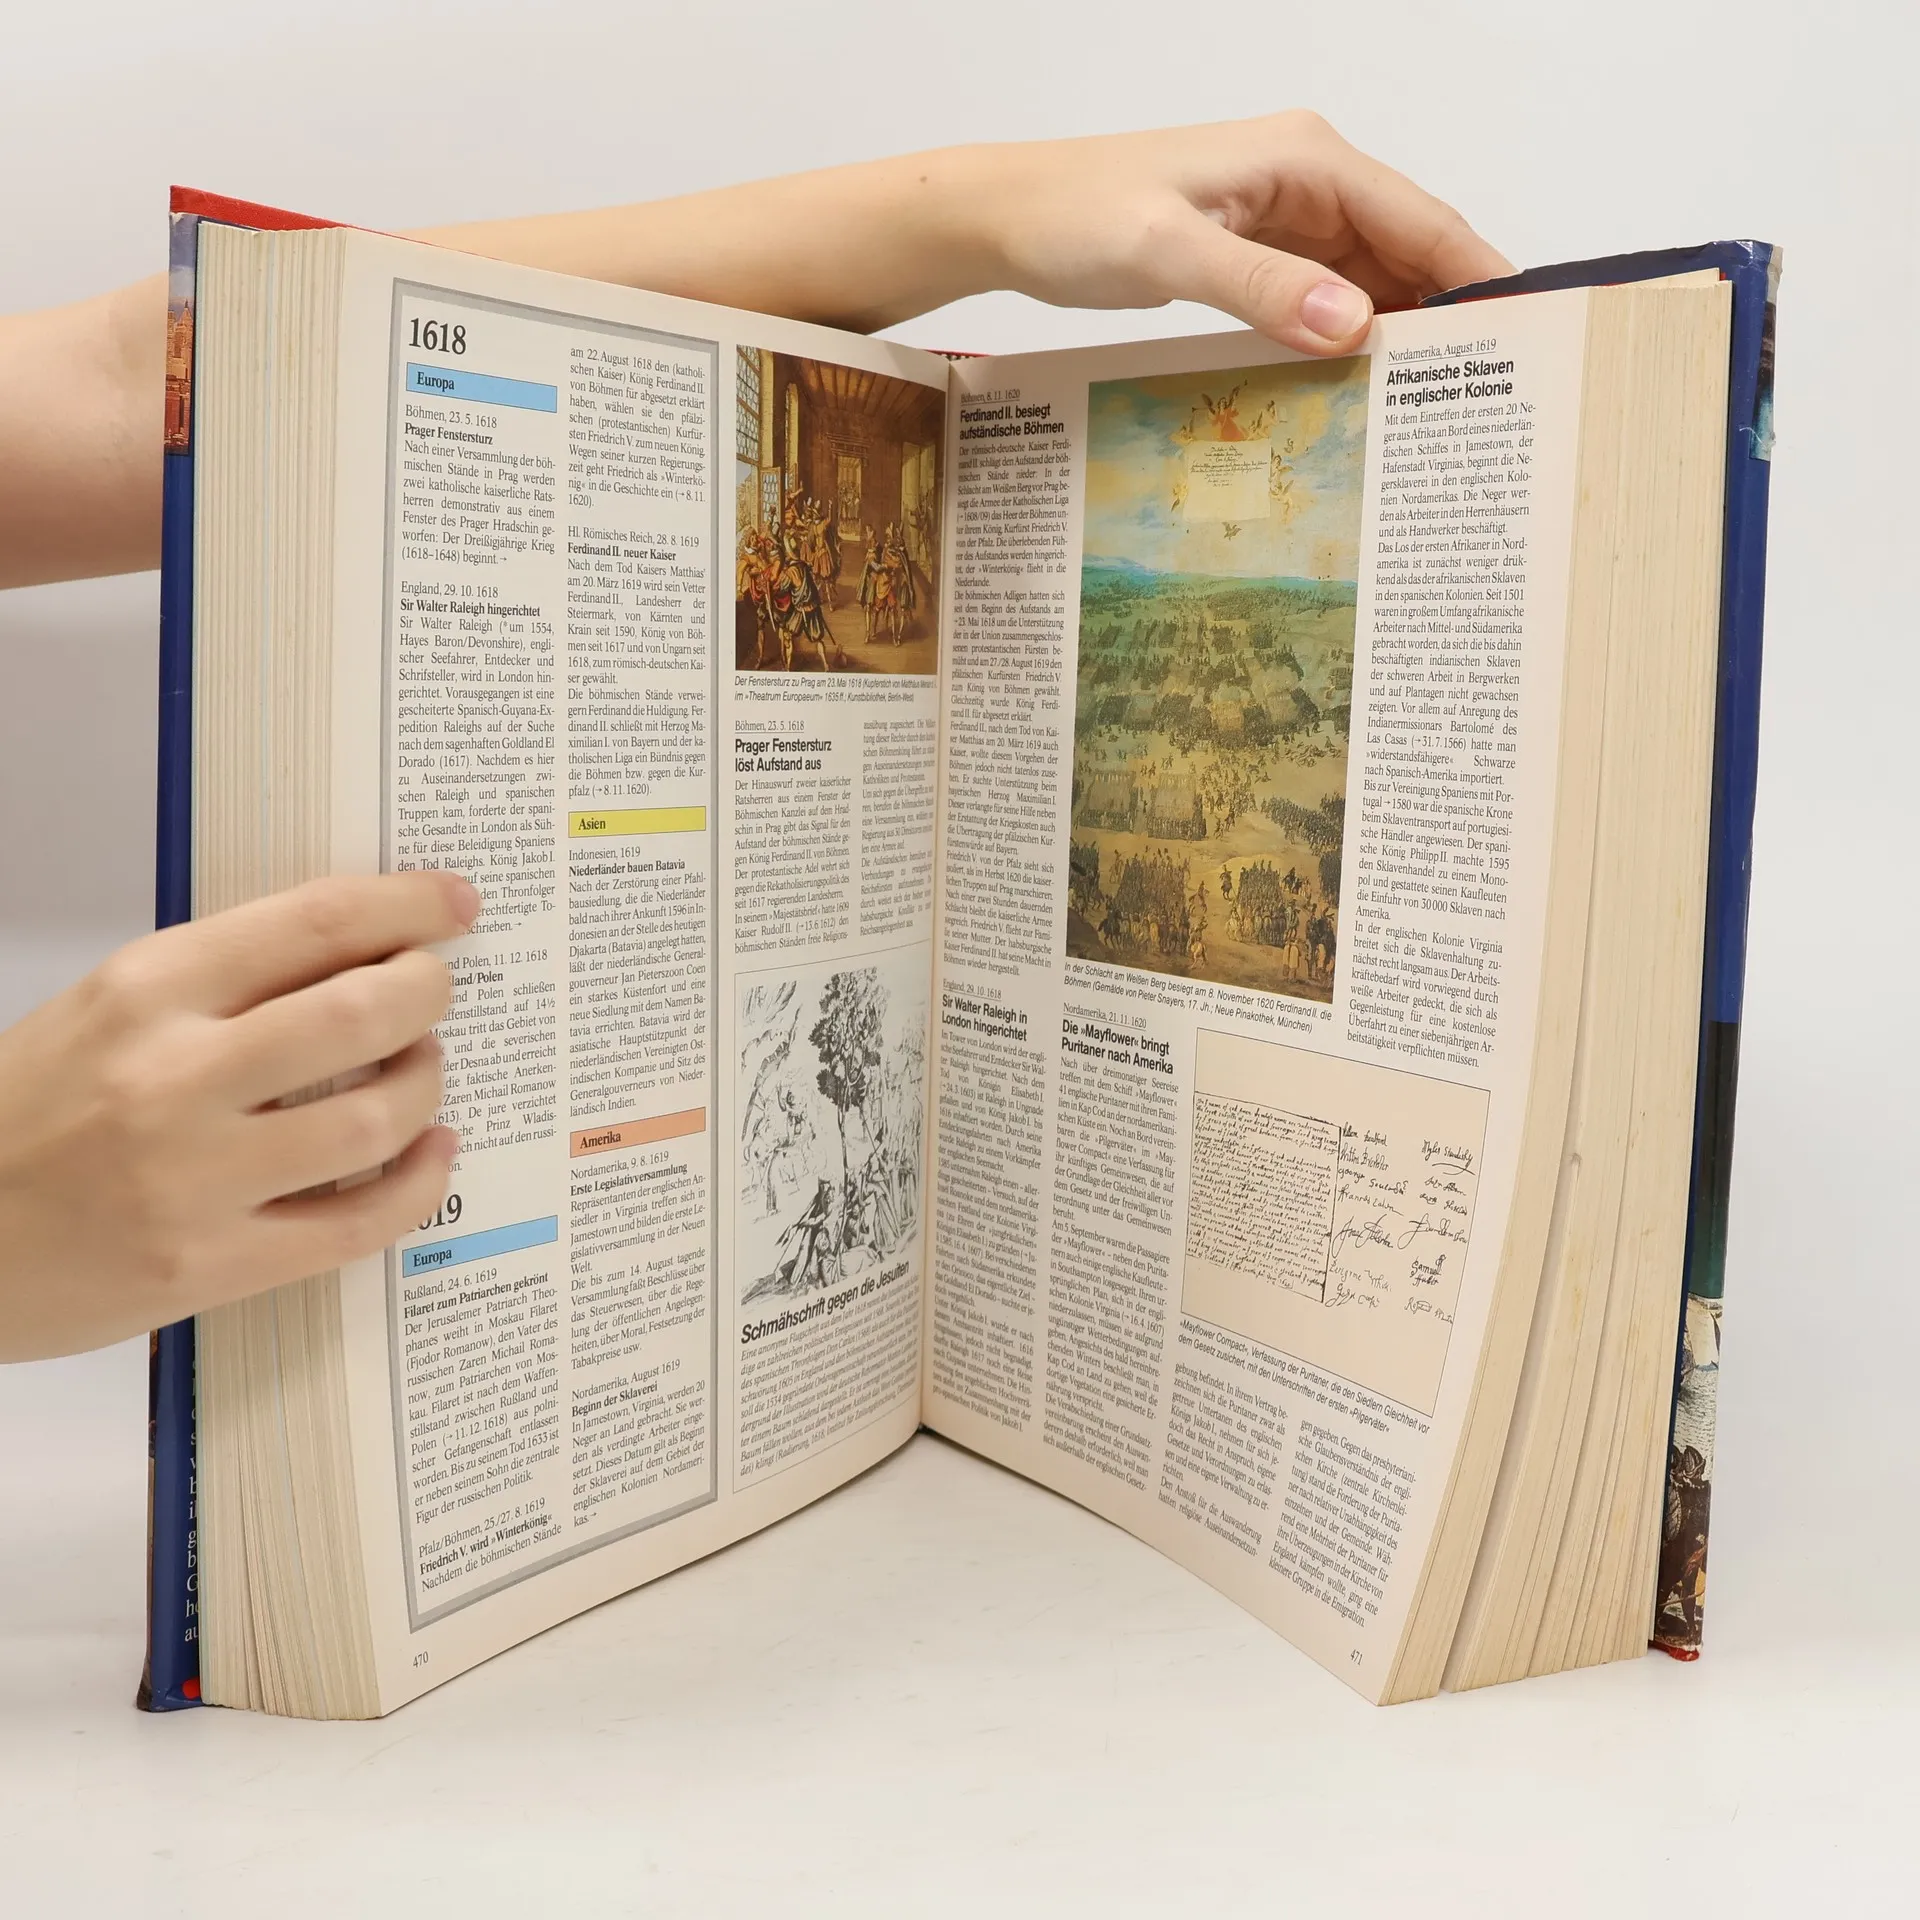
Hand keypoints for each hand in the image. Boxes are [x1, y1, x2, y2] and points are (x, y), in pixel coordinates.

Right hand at [0, 871, 477, 1360]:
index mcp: (146, 992)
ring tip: (421, 1069)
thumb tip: (359, 954)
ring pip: (376, 1117)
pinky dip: (420, 1183)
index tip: (454, 902)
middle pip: (364, 1011)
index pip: (313, 923)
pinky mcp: (211, 1268)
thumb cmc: (24, 1119)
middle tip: (436, 988)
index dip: (407, 905)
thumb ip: (221, 983)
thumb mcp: (104, 1012)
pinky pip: (360, 1222)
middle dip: (428, 989)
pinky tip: (428, 1155)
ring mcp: (194, 1179)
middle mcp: (173, 1077)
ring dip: (426, 1083)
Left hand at [966, 111, 1514, 353]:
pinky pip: (1326, 300)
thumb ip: (1262, 287)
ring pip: (1371, 281)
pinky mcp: (1259, 258)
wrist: (1011, 218)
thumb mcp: (1168, 251)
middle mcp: (1307, 182)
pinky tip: (1365, 389)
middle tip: (1490, 392)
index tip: (1523, 332)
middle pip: (1408, 251)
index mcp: (1304, 159)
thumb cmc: (1077, 215)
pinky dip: (1349, 340)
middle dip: (1449, 313)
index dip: (1476, 274)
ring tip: (1438, 405)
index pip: (1418, 218)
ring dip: (1400, 334)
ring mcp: (1285, 222)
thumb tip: (1353, 325)